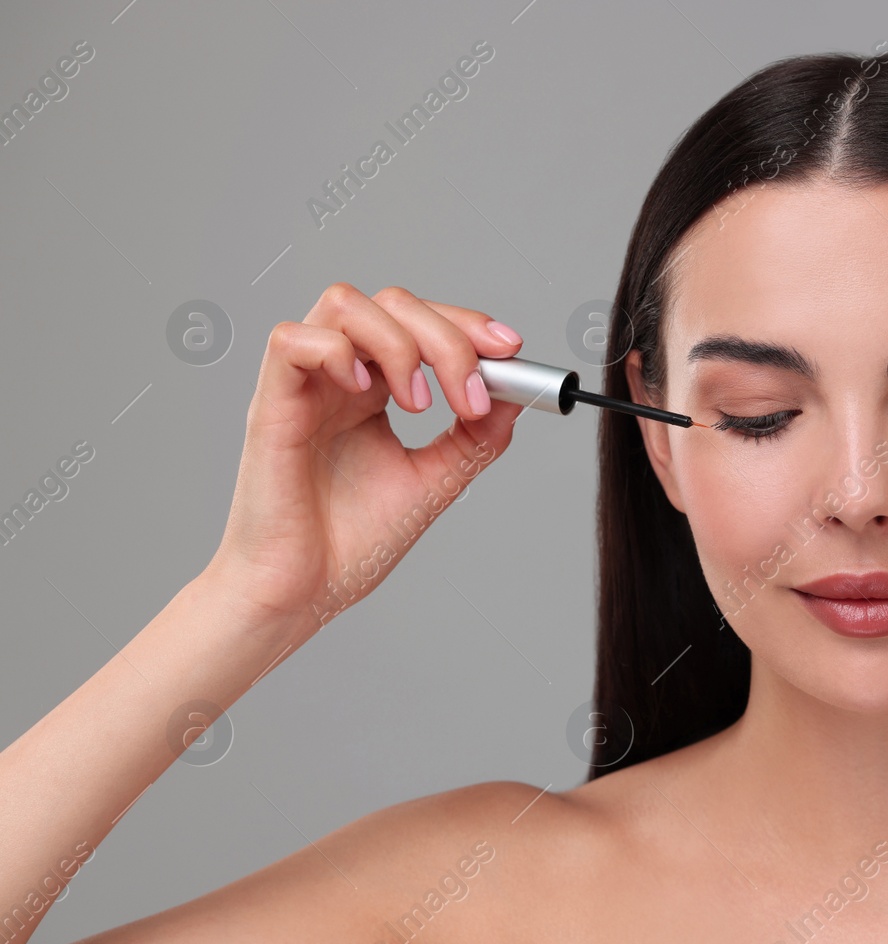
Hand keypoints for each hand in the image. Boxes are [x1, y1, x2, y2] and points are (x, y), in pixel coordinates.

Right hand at [206, 283, 524, 625]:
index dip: (466, 323)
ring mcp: (304, 387)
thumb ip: (476, 437)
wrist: (304, 593)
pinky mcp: (270, 405)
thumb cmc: (352, 542)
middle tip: (471, 396)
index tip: (509, 350)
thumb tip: (516, 393)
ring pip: (344, 304)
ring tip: (418, 405)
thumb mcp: (436, 481)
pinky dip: (336, 352)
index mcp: (376, 390)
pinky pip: (290, 340)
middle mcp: (340, 378)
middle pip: (392, 303)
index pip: (421, 322)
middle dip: (447, 337)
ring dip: (398, 343)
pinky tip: (365, 392)